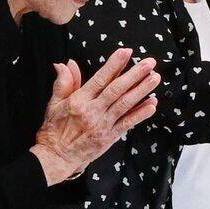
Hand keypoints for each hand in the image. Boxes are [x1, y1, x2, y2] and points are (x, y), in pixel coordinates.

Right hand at [30, 48, 160, 185]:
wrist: (56, 156)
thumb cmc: (54, 129)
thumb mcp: (54, 103)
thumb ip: (63, 83)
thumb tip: (65, 64)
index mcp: (79, 100)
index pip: (100, 79)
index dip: (114, 65)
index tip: (126, 52)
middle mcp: (92, 111)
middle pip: (117, 89)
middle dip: (135, 74)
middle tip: (149, 63)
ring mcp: (103, 124)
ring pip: (125, 104)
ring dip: (142, 90)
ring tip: (155, 78)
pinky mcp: (109, 137)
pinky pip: (128, 123)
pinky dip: (140, 114)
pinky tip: (152, 104)